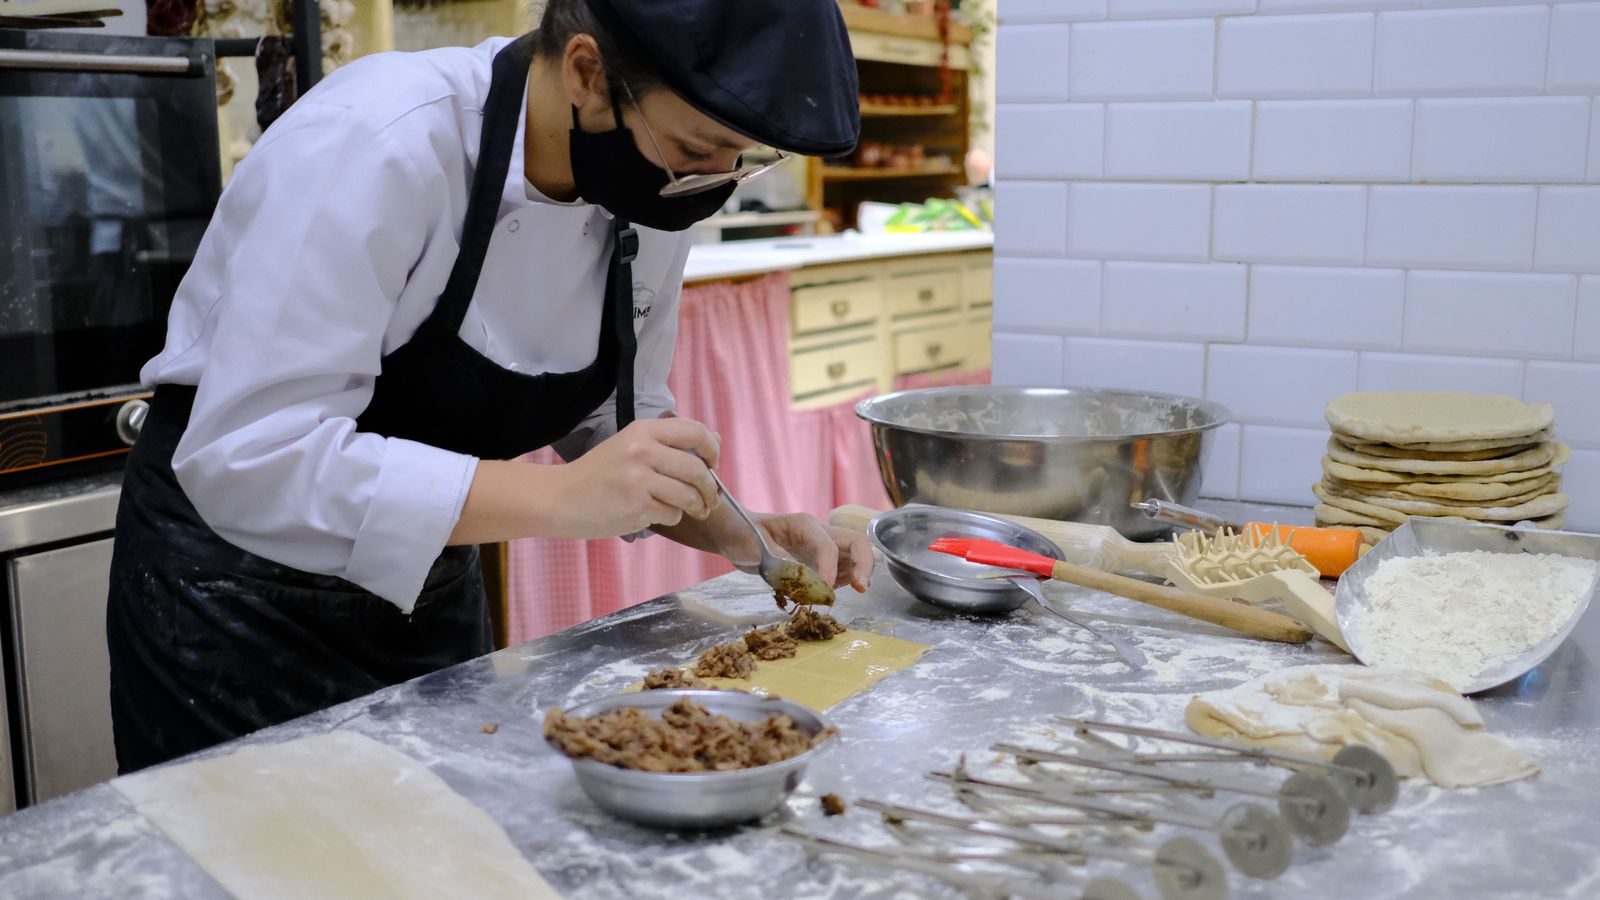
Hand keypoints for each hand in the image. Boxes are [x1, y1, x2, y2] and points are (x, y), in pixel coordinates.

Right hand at [553, 418, 720, 537]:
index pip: (696, 432)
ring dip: (697, 506)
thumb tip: (715, 438)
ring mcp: (639, 479)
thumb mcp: (631, 445)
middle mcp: (642, 451)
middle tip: (709, 498)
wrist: (560, 498)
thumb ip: (671, 443)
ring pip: (689, 495)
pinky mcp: (636, 506)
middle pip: (697, 469)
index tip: (712, 464)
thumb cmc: (598, 474)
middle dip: (710, 488)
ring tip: (694, 510)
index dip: (712, 450)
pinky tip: (658, 514)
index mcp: (643, 430)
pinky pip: (672, 514)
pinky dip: (672, 517)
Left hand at [750, 512, 873, 592]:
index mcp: (804, 525)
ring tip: (852, 592)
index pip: (829, 546)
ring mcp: (820, 546)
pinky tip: (830, 594)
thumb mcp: (754, 549)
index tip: (825, 591)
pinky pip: (840, 570)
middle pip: (856, 542)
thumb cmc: (741, 535)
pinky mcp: (817, 560)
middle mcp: (819, 533)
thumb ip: (779, 562)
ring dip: (858, 574)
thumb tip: (805, 580)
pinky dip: (842, 582)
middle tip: (861, 588)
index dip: (831, 569)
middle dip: (864, 564)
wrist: (735, 533)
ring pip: (853, 556)